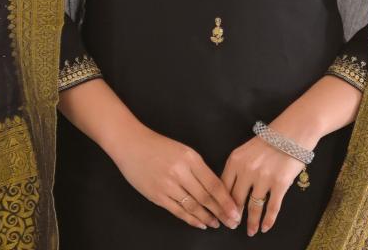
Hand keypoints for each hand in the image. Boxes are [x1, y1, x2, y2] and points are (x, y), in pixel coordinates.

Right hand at [113, 124, 241, 230]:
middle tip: (232, 222)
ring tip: (217, 224)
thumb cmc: (158, 146)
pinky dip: (191, 219)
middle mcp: (180, 172)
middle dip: (221, 212)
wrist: (132, 145)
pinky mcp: (157, 196)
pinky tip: (200, 223)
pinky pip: (178, 211)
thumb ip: (198, 168)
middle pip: (206, 197)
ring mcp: (168, 185)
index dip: (226, 200)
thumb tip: (215, 188)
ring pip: (193, 206)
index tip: (235, 209)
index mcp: (190, 158)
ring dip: (207, 218)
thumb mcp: (183, 150)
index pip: (213, 183)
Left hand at [219, 131, 315, 236]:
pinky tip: (265, 227)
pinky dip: (268, 220)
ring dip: (251, 222)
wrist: (294, 131)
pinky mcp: (280, 183)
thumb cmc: (270, 139)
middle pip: (236, 200)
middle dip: (234, 216)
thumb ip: (238, 168)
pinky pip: (272, 207)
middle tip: (233, 226)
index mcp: (235, 160)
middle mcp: (247, 169)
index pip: (223, 188)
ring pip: (254, 207)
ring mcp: (264, 177)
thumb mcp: (247, 150)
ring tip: (250, 231)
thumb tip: (230, 191)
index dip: (222, 204)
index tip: (222, 215)